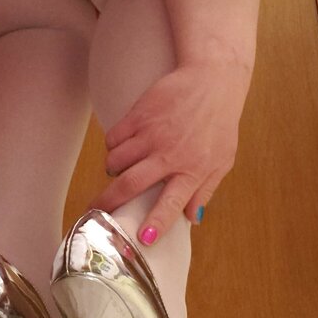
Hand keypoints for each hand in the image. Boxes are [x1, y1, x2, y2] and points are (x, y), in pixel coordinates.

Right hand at [91, 61, 251, 242]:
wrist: (212, 78)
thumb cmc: (219, 121)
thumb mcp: (222, 159)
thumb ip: (205, 190)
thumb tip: (191, 219)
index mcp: (194, 169)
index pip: (171, 203)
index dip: (155, 222)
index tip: (141, 238)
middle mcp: (170, 154)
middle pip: (131, 184)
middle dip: (109, 202)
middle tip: (94, 213)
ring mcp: (151, 133)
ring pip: (116, 161)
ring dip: (113, 170)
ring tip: (120, 169)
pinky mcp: (139, 115)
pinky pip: (113, 139)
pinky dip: (113, 146)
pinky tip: (123, 145)